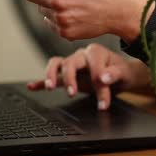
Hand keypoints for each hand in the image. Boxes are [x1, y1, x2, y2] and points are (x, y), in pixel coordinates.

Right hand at [27, 44, 151, 109]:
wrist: (119, 74)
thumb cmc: (120, 71)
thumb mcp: (123, 73)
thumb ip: (114, 74)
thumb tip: (104, 77)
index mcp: (95, 52)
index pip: (94, 68)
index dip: (99, 86)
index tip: (103, 103)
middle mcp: (81, 55)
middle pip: (70, 63)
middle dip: (70, 78)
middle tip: (72, 93)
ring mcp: (72, 64)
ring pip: (57, 64)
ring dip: (51, 74)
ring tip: (50, 86)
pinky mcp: (67, 74)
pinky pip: (52, 75)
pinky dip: (42, 81)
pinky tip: (32, 86)